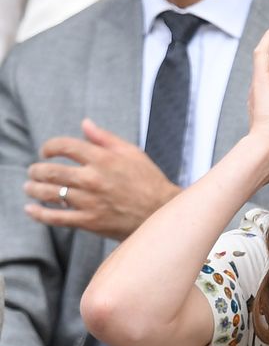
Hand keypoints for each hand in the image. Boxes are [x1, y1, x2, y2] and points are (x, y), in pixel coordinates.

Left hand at [24, 118, 179, 240]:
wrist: (162, 212)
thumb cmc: (149, 180)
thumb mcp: (132, 152)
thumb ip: (105, 138)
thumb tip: (85, 123)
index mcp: (103, 158)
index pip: (64, 146)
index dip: (49, 146)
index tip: (46, 151)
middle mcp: (93, 178)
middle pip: (50, 171)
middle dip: (36, 170)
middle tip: (34, 171)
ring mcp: (90, 201)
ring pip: (49, 194)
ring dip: (33, 189)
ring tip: (30, 187)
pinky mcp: (89, 221)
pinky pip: (56, 218)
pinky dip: (39, 213)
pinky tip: (32, 209)